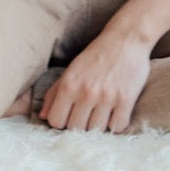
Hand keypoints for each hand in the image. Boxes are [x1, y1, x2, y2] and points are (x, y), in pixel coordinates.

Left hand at [37, 31, 151, 132]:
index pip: (56, 121)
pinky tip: (114, 113)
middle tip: (86, 114)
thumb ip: (54, 93)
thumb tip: (43, 116)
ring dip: (97, 125)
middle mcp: (86, 92)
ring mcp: (107, 97)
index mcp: (68, 84)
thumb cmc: (95, 56)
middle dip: (79, 125)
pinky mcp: (126, 100)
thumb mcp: (70, 70)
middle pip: (75, 128)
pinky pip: (117, 127)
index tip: (68, 115)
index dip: (61, 120)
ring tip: (100, 112)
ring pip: (96, 130)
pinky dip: (115, 124)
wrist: (125, 40)